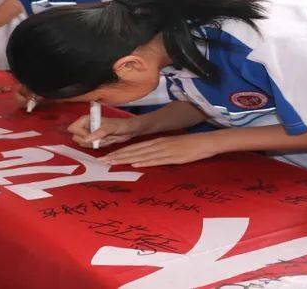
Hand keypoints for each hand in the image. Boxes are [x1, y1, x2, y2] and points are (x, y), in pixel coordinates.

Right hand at [68, 115, 141, 148]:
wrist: (129, 130)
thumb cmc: (120, 125)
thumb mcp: (110, 128)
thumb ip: (98, 133)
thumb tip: (87, 139)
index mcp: (86, 119)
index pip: (73, 129)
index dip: (81, 134)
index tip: (92, 136)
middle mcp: (85, 126)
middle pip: (76, 137)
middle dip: (87, 141)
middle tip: (100, 138)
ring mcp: (89, 133)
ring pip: (82, 143)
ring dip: (94, 144)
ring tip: (104, 138)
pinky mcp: (94, 140)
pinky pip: (90, 147)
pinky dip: (98, 146)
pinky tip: (106, 141)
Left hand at [101, 134, 220, 167]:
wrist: (204, 142)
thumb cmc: (189, 145)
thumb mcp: (171, 146)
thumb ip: (158, 151)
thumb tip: (145, 158)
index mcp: (156, 142)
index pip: (134, 147)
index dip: (120, 152)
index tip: (107, 156)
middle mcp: (157, 145)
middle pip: (134, 151)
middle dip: (117, 155)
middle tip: (102, 160)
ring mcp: (164, 151)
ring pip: (141, 155)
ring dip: (126, 159)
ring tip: (112, 162)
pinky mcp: (172, 157)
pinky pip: (156, 160)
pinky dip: (145, 162)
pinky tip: (135, 164)